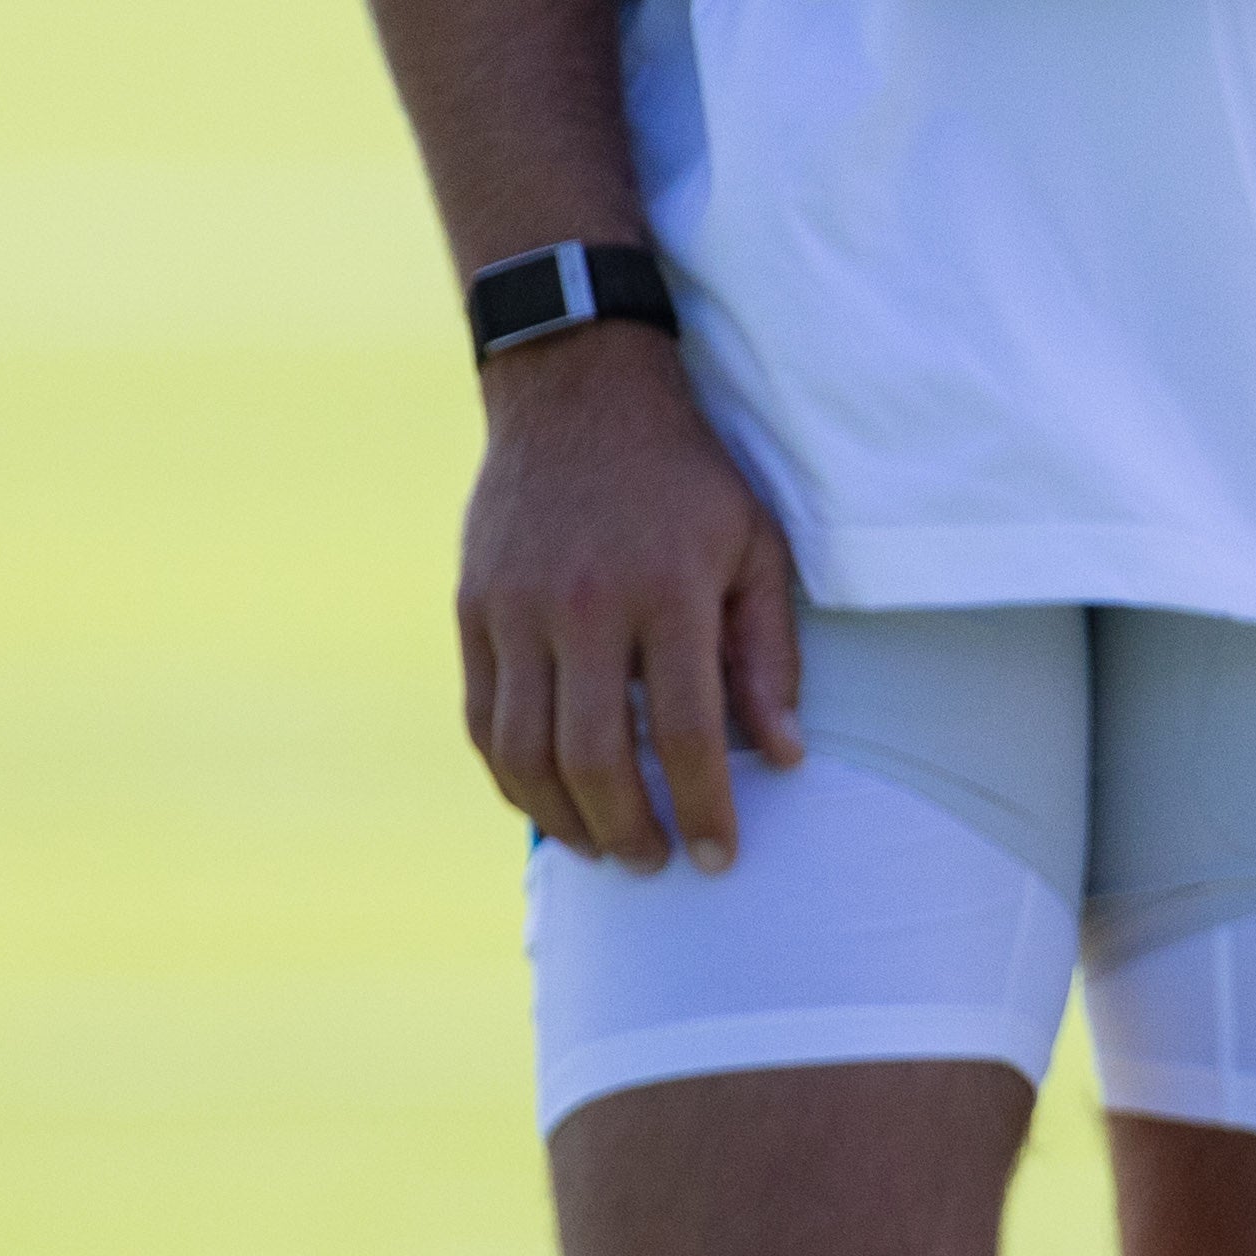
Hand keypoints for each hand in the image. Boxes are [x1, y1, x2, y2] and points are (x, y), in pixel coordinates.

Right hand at [455, 320, 804, 870]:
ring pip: (525, 753)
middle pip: (595, 758)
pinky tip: (547, 800)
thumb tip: (782, 757)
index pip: (688, 732)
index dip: (705, 807)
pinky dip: (511, 776)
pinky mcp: (473, 612)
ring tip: (603, 848)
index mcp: (667, 590)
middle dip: (629, 830)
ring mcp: (516, 611)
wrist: (579, 392)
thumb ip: (767, 653)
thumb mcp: (754, 545)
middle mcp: (584, 606)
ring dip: (563, 819)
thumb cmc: (685, 478)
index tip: (719, 858)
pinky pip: (483, 721)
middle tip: (657, 863)